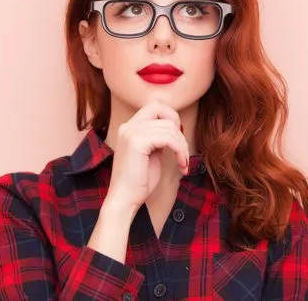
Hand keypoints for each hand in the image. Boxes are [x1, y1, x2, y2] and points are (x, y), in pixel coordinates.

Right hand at [104, 99, 188, 214]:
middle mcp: (128, 126)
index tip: (178, 139)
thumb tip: (175, 126)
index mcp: (129, 128)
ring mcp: (131, 133)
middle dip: (177, 126)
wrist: (125, 201)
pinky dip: (180, 151)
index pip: (155, 106)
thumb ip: (159, 137)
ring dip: (182, 146)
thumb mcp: (152, 153)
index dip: (171, 118)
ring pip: (169, 127)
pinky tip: (181, 165)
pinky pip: (169, 138)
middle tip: (182, 148)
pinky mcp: (137, 143)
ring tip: (183, 163)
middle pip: (161, 108)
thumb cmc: (139, 182)